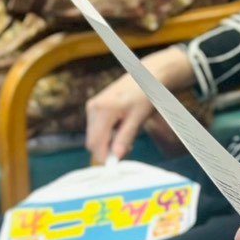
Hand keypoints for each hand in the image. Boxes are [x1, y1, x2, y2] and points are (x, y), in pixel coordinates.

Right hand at [84, 45, 191, 159]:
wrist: (146, 76)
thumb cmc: (145, 95)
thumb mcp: (138, 118)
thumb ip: (125, 137)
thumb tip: (116, 156)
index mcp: (103, 110)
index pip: (95, 143)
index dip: (104, 156)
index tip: (118, 162)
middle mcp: (93, 108)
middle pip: (92, 141)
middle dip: (107, 149)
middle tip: (128, 146)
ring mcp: (92, 106)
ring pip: (94, 135)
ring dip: (108, 141)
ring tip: (127, 132)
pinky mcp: (94, 107)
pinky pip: (96, 127)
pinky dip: (107, 132)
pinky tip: (121, 126)